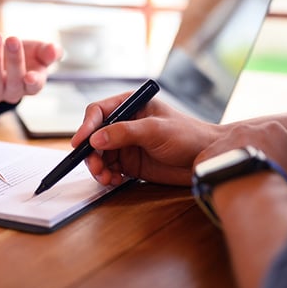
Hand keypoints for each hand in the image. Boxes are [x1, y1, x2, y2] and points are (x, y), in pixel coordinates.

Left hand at [0, 32, 61, 103]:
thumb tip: (54, 50)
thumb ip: (49, 52)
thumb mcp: (39, 51)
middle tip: (13, 39)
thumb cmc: (25, 55)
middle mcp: (14, 92)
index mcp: (32, 85)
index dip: (33, 82)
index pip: (34, 87)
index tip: (30, 75)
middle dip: (14, 60)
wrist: (0, 55)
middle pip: (14, 81)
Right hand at [72, 94, 220, 186]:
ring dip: (98, 167)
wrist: (206, 158)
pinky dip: (107, 176)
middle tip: (96, 167)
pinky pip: (109, 169)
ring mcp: (126, 144)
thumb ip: (124, 133)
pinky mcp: (130, 163)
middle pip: (94, 136)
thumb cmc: (188, 135)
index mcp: (130, 106)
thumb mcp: (155, 130)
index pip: (98, 112)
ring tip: (106, 178)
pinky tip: (115, 181)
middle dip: (91, 153)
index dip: (86, 127)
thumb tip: (96, 139)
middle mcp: (124, 124)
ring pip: (99, 155)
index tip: (80, 143)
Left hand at [195, 122, 286, 205]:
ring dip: (231, 168)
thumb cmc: (281, 186)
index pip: (276, 143)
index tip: (276, 175)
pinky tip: (220, 190)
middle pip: (249, 145)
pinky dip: (213, 177)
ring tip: (238, 188)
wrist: (249, 190)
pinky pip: (208, 166)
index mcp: (273, 130)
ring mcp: (222, 140)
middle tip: (255, 181)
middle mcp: (245, 129)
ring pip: (227, 154)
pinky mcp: (204, 155)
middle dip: (252, 161)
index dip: (278, 161)